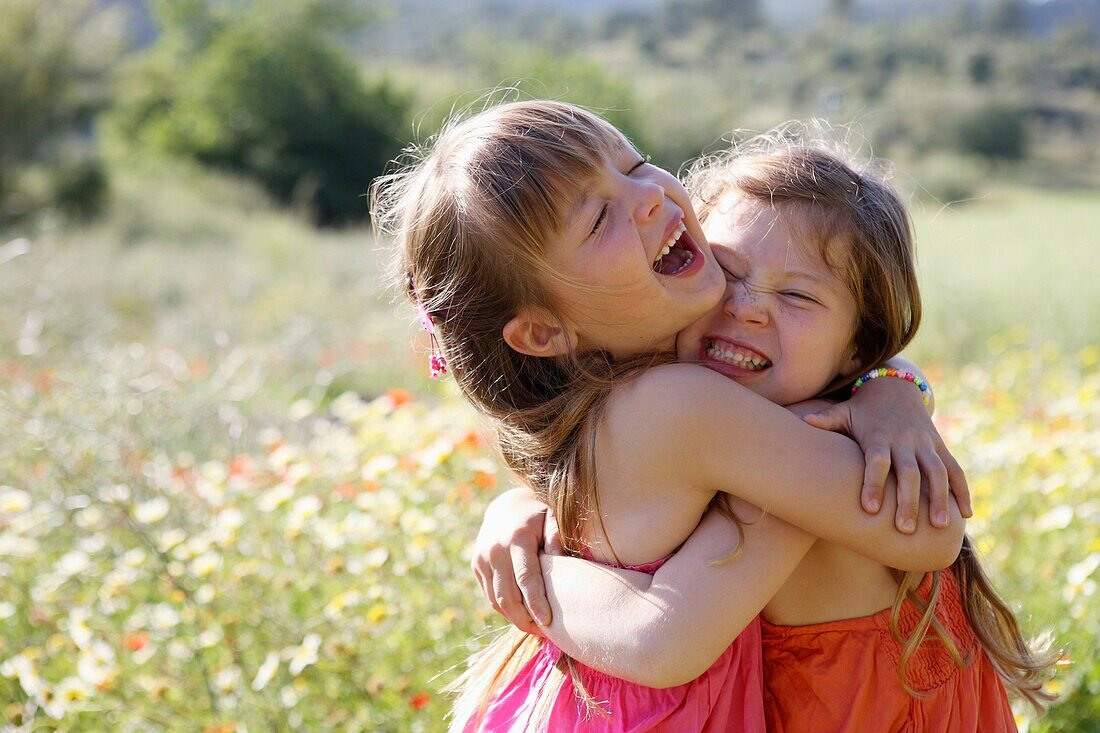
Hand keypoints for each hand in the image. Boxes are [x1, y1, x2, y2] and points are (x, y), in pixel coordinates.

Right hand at [471, 487, 554, 632]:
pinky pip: (490, 596)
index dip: (536, 603)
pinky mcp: (476, 566)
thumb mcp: (552, 518)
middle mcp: (495, 549)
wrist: (506, 507)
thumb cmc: (537, 515)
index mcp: (517, 538)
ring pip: (496, 600)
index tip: (548, 623)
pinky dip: (505, 609)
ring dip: (515, 618)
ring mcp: (482, 558)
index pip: (526, 578)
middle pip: (508, 595)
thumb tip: (562, 564)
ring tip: (535, 627)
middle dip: (525, 619)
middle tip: (545, 632)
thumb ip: (556, 539)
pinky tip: (521, 615)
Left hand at [802, 377, 971, 532]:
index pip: (877, 462)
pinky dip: (961, 491)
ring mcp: (925, 444)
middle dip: (908, 501)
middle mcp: (904, 441)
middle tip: (904, 529)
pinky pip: (954, 470)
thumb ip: (826, 419)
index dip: (873, 484)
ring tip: (938, 526)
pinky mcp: (939, 446)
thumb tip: (802, 421)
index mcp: (879, 437)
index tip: (869, 510)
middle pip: (909, 473)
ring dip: (939, 499)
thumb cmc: (862, 409)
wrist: (895, 387)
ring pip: (936, 472)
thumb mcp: (844, 411)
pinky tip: (965, 515)